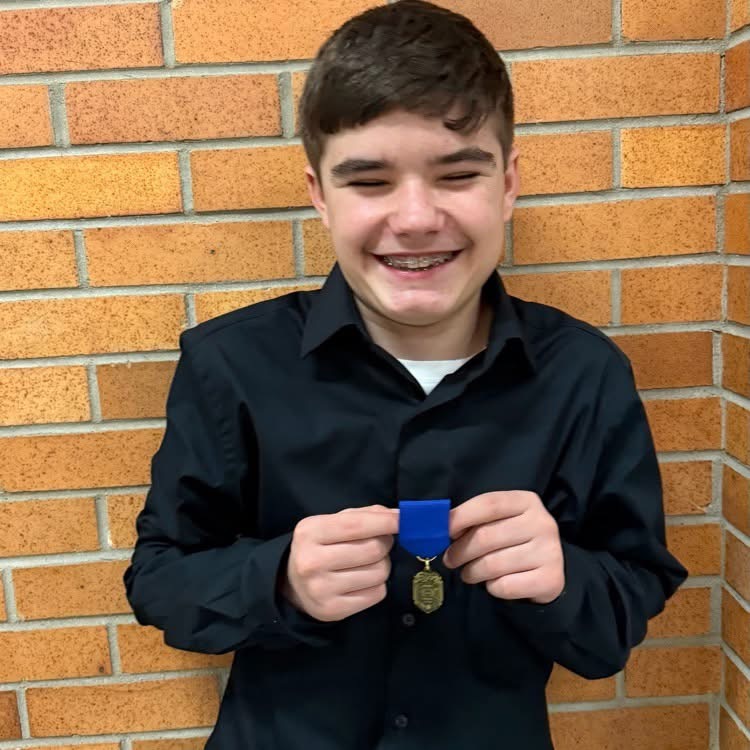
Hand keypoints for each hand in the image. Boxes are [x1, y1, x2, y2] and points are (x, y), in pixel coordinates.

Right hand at [282, 505, 398, 621]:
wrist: (293, 584)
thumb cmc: (320, 546)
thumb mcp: (332, 523)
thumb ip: (363, 516)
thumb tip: (396, 516)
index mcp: (310, 532)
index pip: (356, 525)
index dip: (384, 522)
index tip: (404, 520)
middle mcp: (312, 561)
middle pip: (373, 550)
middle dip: (385, 544)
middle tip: (381, 543)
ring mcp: (321, 589)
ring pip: (379, 573)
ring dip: (383, 565)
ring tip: (369, 563)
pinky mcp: (333, 610)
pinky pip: (377, 594)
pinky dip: (378, 585)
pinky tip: (363, 581)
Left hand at [442, 491, 563, 603]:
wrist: (546, 571)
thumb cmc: (513, 541)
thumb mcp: (499, 521)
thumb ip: (476, 519)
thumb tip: (442, 526)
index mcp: (527, 501)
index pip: (489, 504)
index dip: (461, 517)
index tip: (444, 531)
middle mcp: (542, 523)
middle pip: (486, 536)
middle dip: (460, 551)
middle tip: (450, 560)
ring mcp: (550, 552)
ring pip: (492, 565)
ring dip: (472, 572)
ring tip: (469, 573)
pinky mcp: (551, 580)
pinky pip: (505, 586)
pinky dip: (492, 588)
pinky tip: (493, 584)